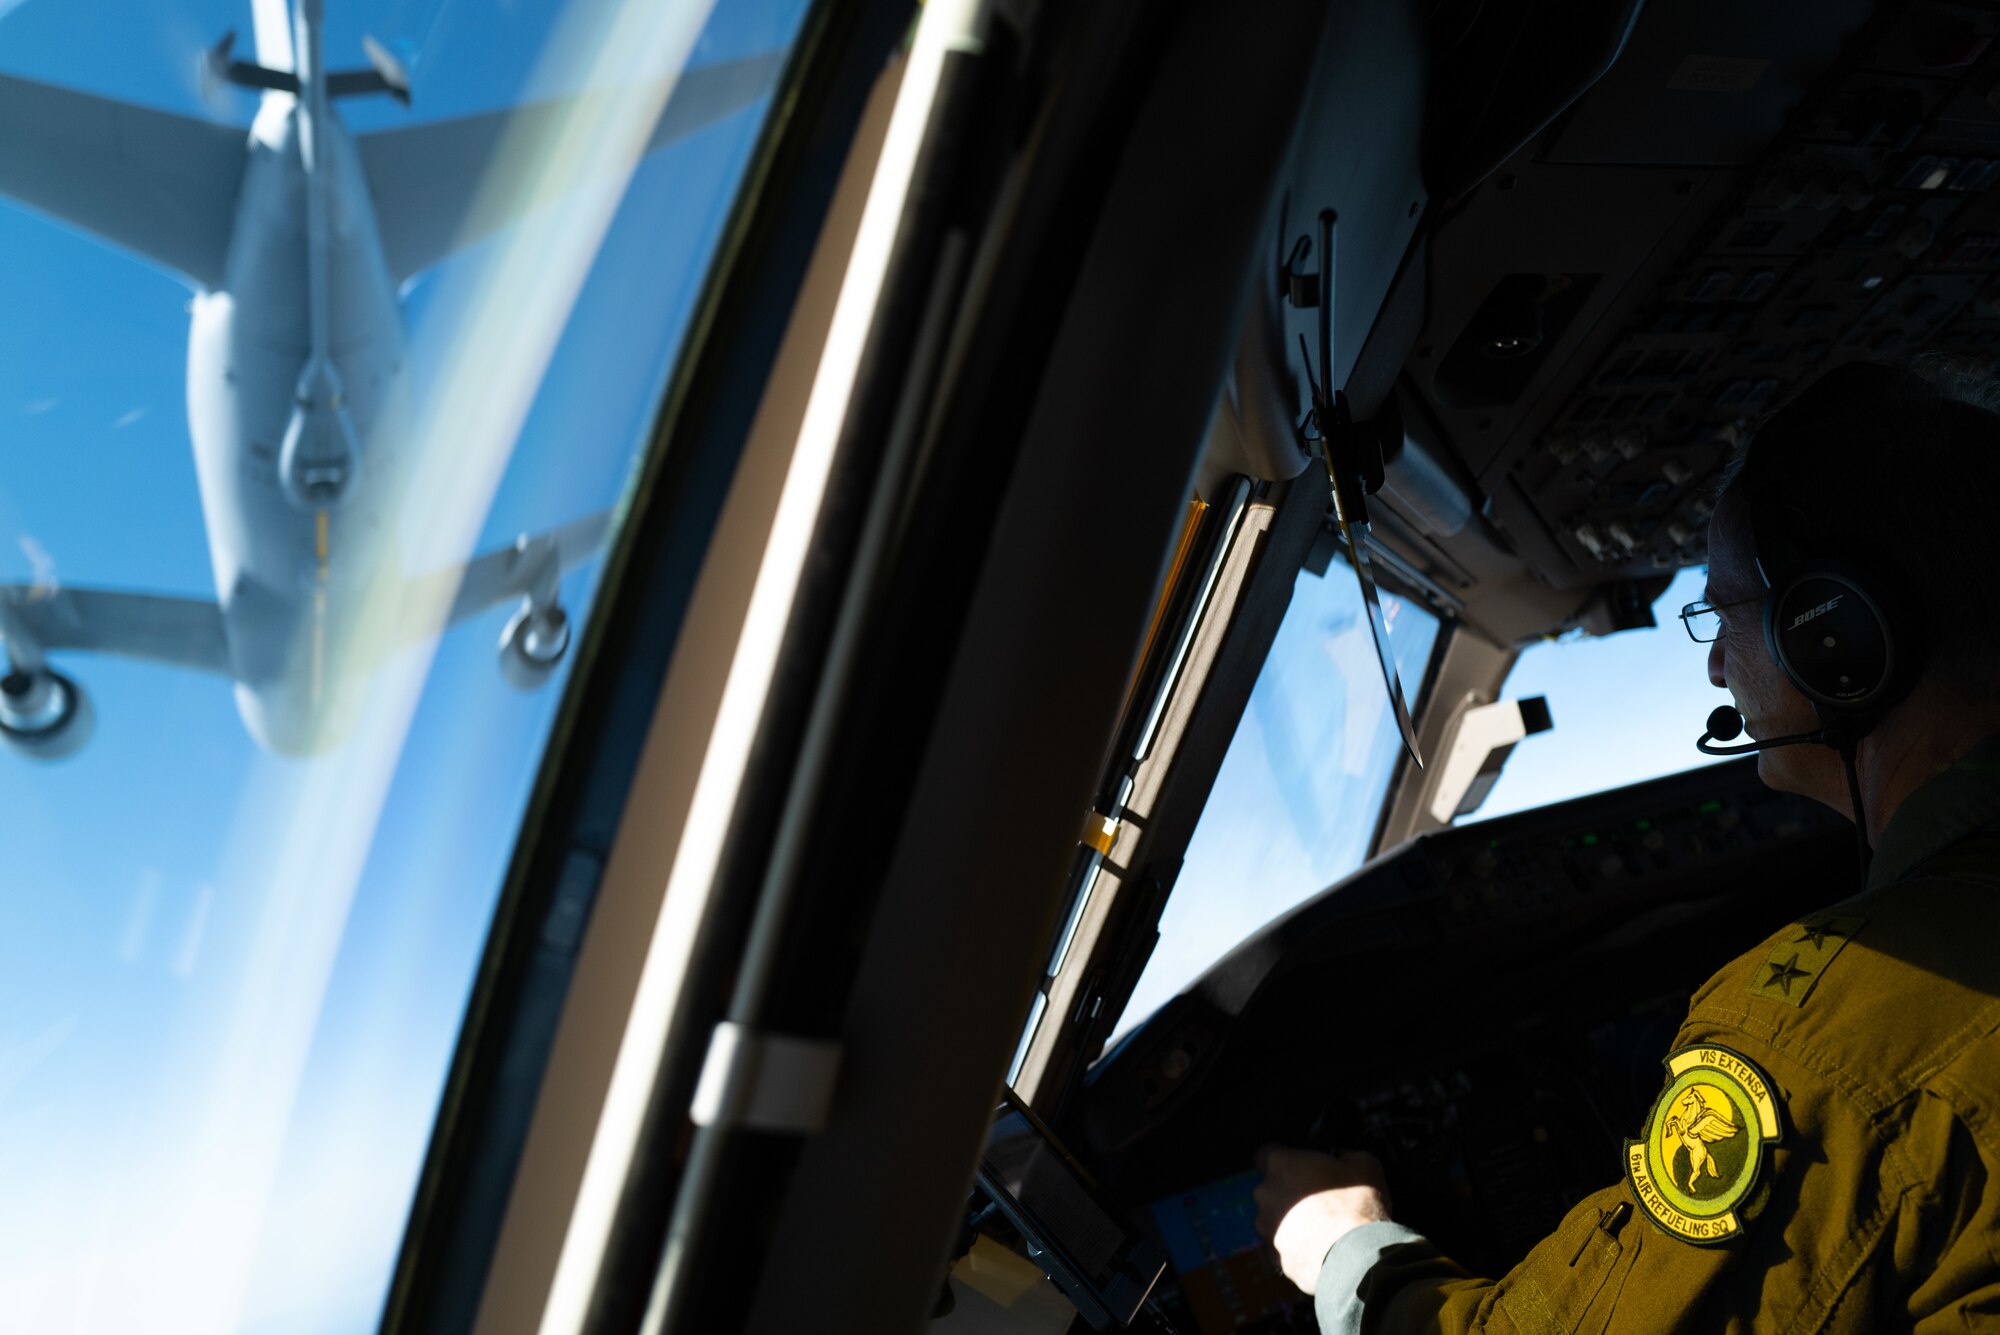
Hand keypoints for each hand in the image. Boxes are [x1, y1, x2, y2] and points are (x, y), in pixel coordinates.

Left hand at [1252, 1145, 1392, 1295]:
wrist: (1358, 1258)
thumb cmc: (1358, 1205)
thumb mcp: (1364, 1164)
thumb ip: (1346, 1155)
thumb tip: (1345, 1160)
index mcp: (1280, 1165)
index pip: (1265, 1154)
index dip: (1284, 1159)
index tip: (1300, 1166)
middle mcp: (1265, 1195)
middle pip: (1270, 1189)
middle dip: (1288, 1192)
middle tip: (1317, 1199)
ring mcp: (1267, 1229)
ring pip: (1274, 1221)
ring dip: (1290, 1222)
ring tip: (1320, 1229)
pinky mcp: (1275, 1258)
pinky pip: (1282, 1248)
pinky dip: (1295, 1248)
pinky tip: (1319, 1250)